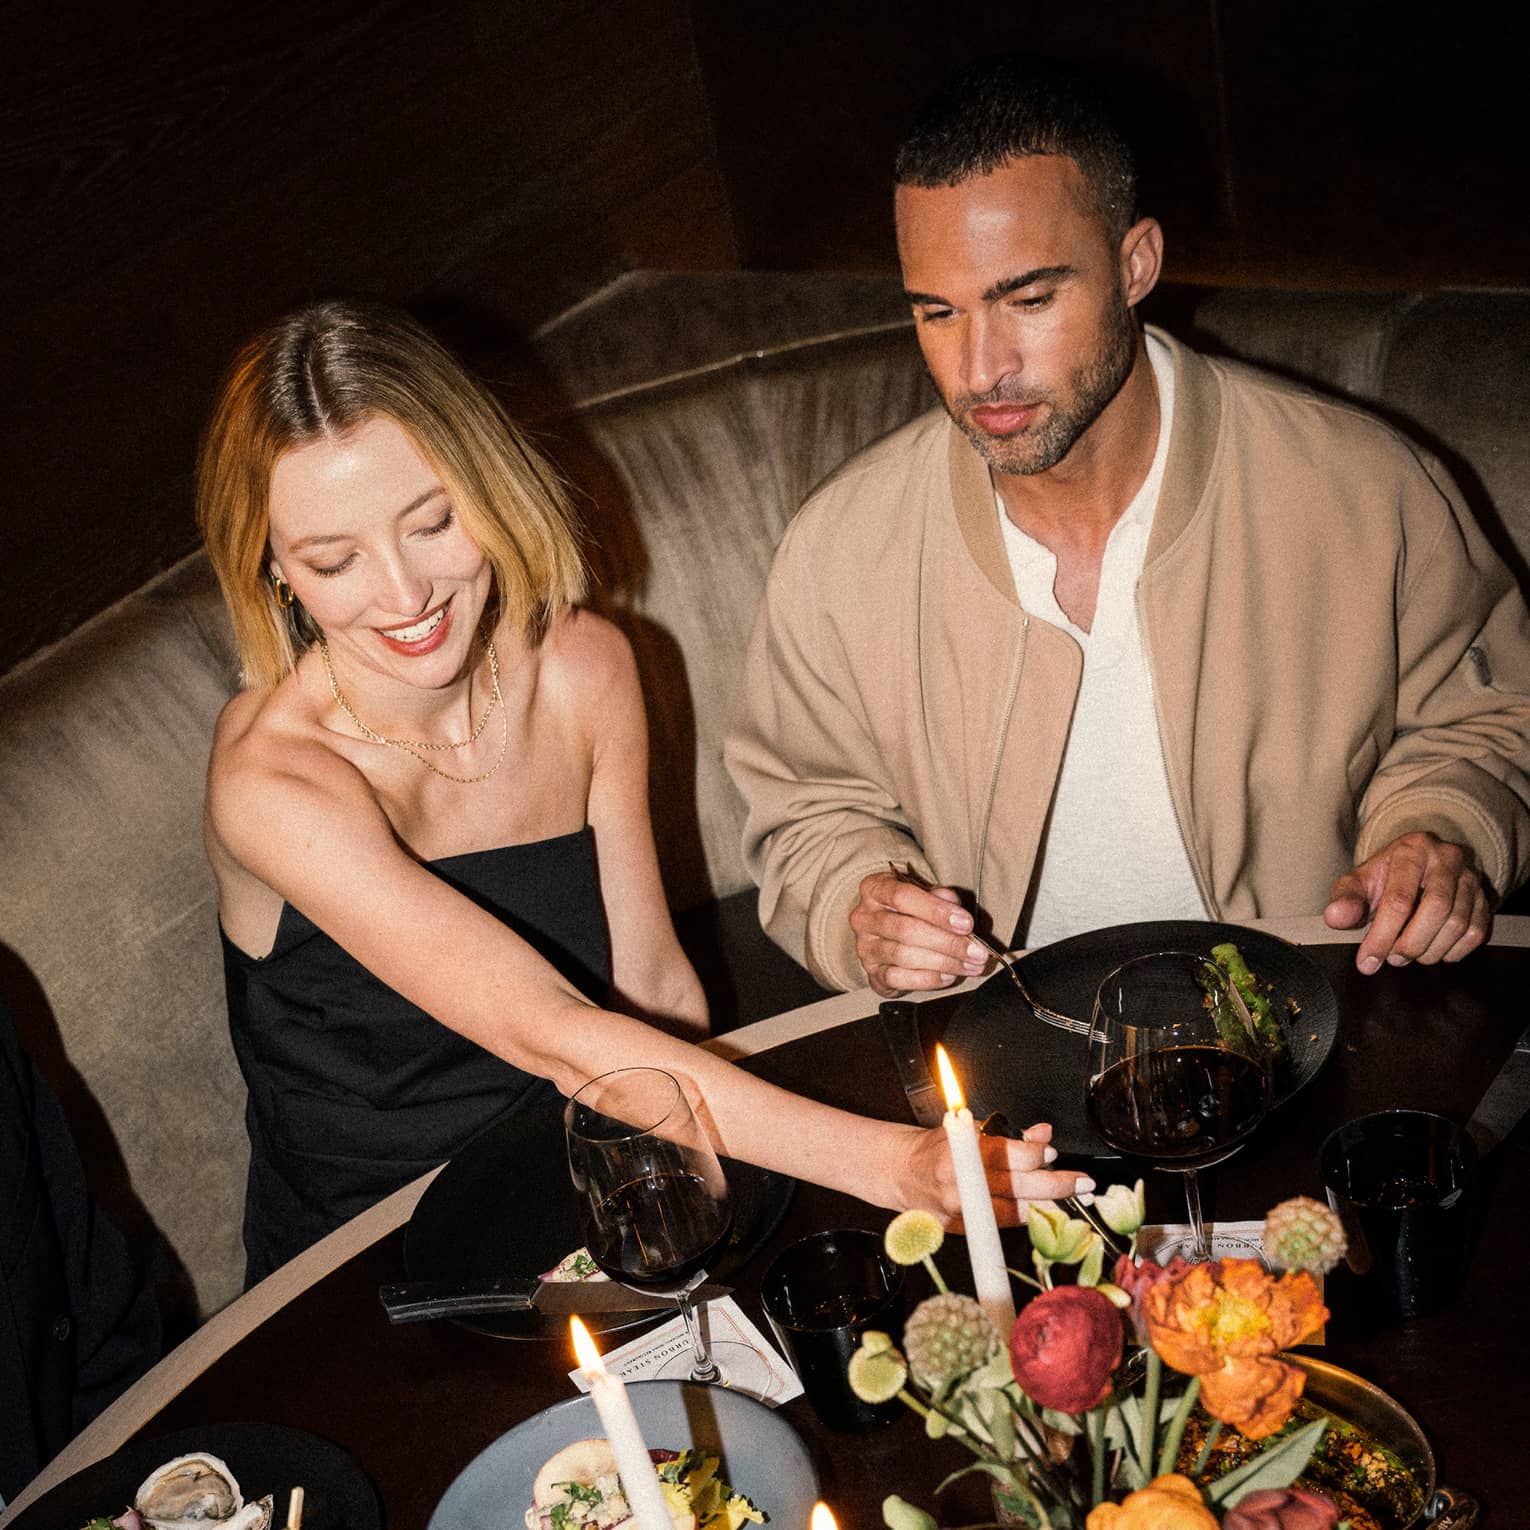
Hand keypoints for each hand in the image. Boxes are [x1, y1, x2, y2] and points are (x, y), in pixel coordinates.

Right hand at [850, 869, 991, 995]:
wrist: (887, 933)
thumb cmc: (908, 909)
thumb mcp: (923, 893)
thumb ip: (939, 897)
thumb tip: (955, 907)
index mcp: (874, 889)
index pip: (903, 897)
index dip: (937, 911)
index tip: (967, 923)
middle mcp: (863, 917)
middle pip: (906, 930)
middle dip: (948, 943)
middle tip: (977, 951)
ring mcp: (865, 947)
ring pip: (904, 956)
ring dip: (944, 963)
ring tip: (970, 965)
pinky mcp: (871, 972)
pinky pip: (898, 979)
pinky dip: (928, 979)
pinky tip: (948, 975)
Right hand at [894, 1122, 1094, 1228]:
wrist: (900, 1172)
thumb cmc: (936, 1147)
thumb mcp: (969, 1131)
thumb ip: (1008, 1136)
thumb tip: (1043, 1134)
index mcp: (963, 1150)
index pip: (1012, 1154)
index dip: (1037, 1154)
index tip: (1051, 1153)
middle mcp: (961, 1182)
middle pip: (1020, 1186)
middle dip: (1057, 1185)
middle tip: (1083, 1182)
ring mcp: (960, 1209)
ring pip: (1015, 1211)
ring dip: (1046, 1205)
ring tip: (1070, 1200)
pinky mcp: (959, 1229)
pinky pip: (1000, 1225)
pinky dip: (1022, 1217)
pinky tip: (1039, 1212)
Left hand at [1324, 830, 1490, 973]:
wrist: (1417, 866)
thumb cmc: (1385, 877)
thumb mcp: (1359, 882)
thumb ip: (1346, 898)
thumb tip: (1335, 917)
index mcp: (1412, 849)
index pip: (1399, 898)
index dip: (1382, 935)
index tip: (1368, 961)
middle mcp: (1447, 859)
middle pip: (1437, 910)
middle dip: (1411, 944)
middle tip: (1393, 959)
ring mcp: (1471, 878)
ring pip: (1459, 924)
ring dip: (1431, 950)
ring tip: (1409, 954)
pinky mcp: (1485, 898)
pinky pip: (1477, 933)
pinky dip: (1454, 951)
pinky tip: (1433, 950)